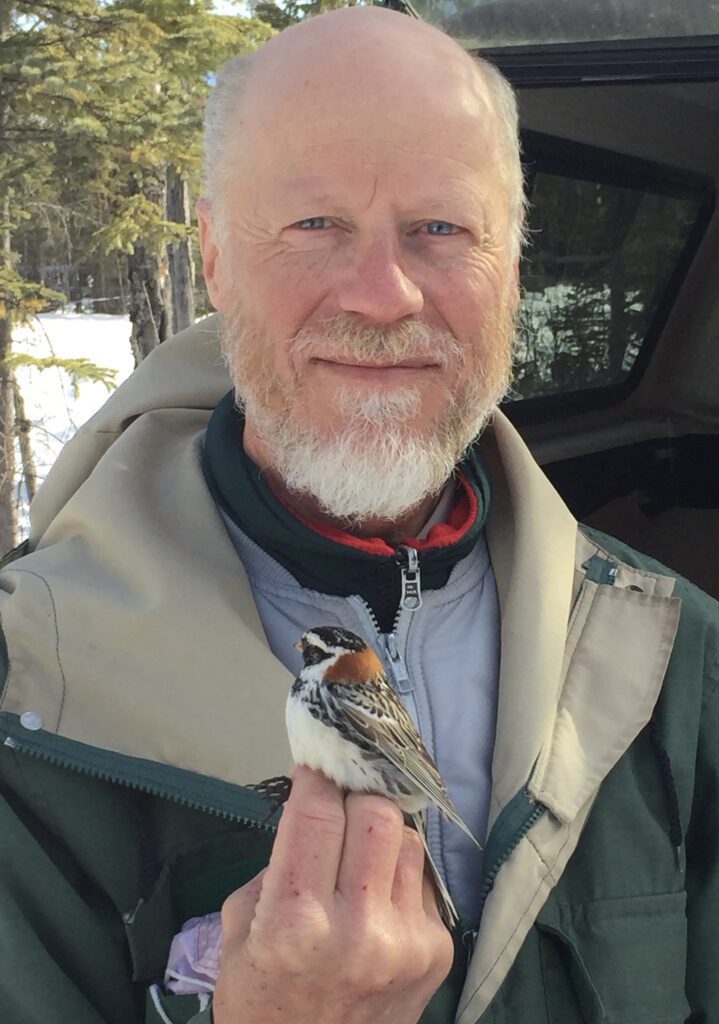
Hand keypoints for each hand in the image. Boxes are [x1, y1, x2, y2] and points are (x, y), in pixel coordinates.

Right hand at [213, 766, 453, 1023]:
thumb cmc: (261, 1000)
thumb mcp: (239, 931)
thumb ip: (276, 864)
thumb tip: (314, 809)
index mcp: (294, 921)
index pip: (317, 814)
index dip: (316, 778)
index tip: (315, 766)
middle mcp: (357, 927)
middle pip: (377, 813)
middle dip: (355, 797)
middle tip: (340, 804)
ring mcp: (405, 940)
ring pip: (408, 839)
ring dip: (382, 833)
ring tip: (360, 855)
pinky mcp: (436, 951)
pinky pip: (423, 879)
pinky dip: (400, 874)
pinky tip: (379, 896)